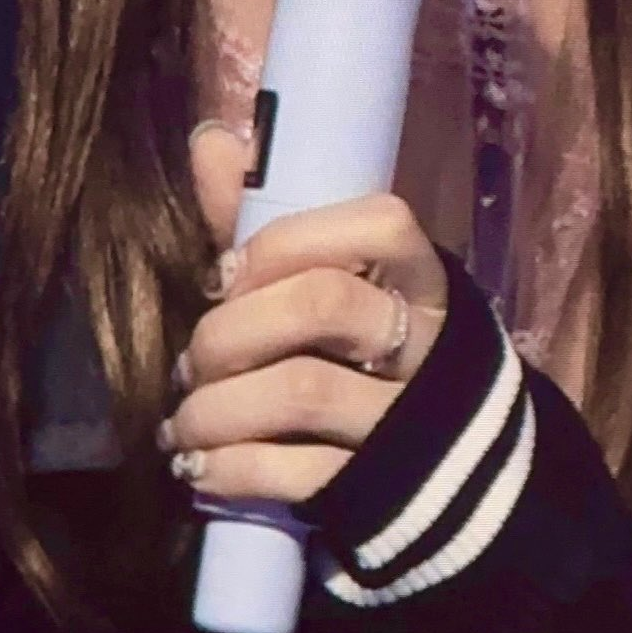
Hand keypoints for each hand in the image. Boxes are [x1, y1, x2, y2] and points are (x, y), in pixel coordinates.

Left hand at [157, 125, 450, 503]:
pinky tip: (202, 467)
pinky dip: (231, 469)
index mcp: (423, 280)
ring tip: (181, 422)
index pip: (383, 223)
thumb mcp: (336, 284)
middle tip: (189, 359)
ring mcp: (406, 421)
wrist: (450, 477)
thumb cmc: (369, 357)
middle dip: (230, 329)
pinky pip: (295, 474)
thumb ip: (266, 220)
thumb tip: (210, 141)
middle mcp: (425, 344)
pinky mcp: (377, 491)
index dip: (290, 239)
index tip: (227, 272)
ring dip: (215, 407)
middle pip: (323, 303)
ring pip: (301, 392)